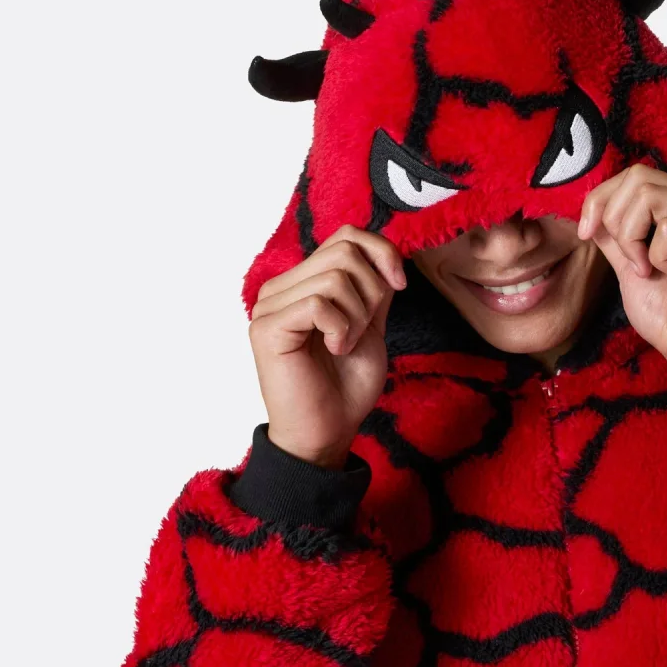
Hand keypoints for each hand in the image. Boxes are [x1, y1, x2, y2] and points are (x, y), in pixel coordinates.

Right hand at [247, 225, 406, 467]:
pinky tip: (335, 349)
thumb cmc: (346, 385)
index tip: (399, 287)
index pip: (346, 236)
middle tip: (362, 330)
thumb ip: (373, 287)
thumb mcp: (371, 324)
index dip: (381, 253)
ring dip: (357, 316)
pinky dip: (341, 328)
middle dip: (371, 292)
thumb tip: (385, 251)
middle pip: (344, 251)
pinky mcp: (266, 328)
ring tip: (345, 344)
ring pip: (335, 277)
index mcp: (304, 283)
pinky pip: (318, 303)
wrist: (329, 430)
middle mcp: (282, 288)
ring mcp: (269, 306)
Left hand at [577, 164, 666, 417]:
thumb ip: (616, 236)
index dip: (601, 199)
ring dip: (633, 239)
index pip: (636, 175)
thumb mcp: (631, 267)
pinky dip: (658, 255)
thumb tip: (593, 208)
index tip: (586, 234)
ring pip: (649, 195)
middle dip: (615, 219)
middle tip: (630, 261)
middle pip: (639, 177)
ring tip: (649, 270)